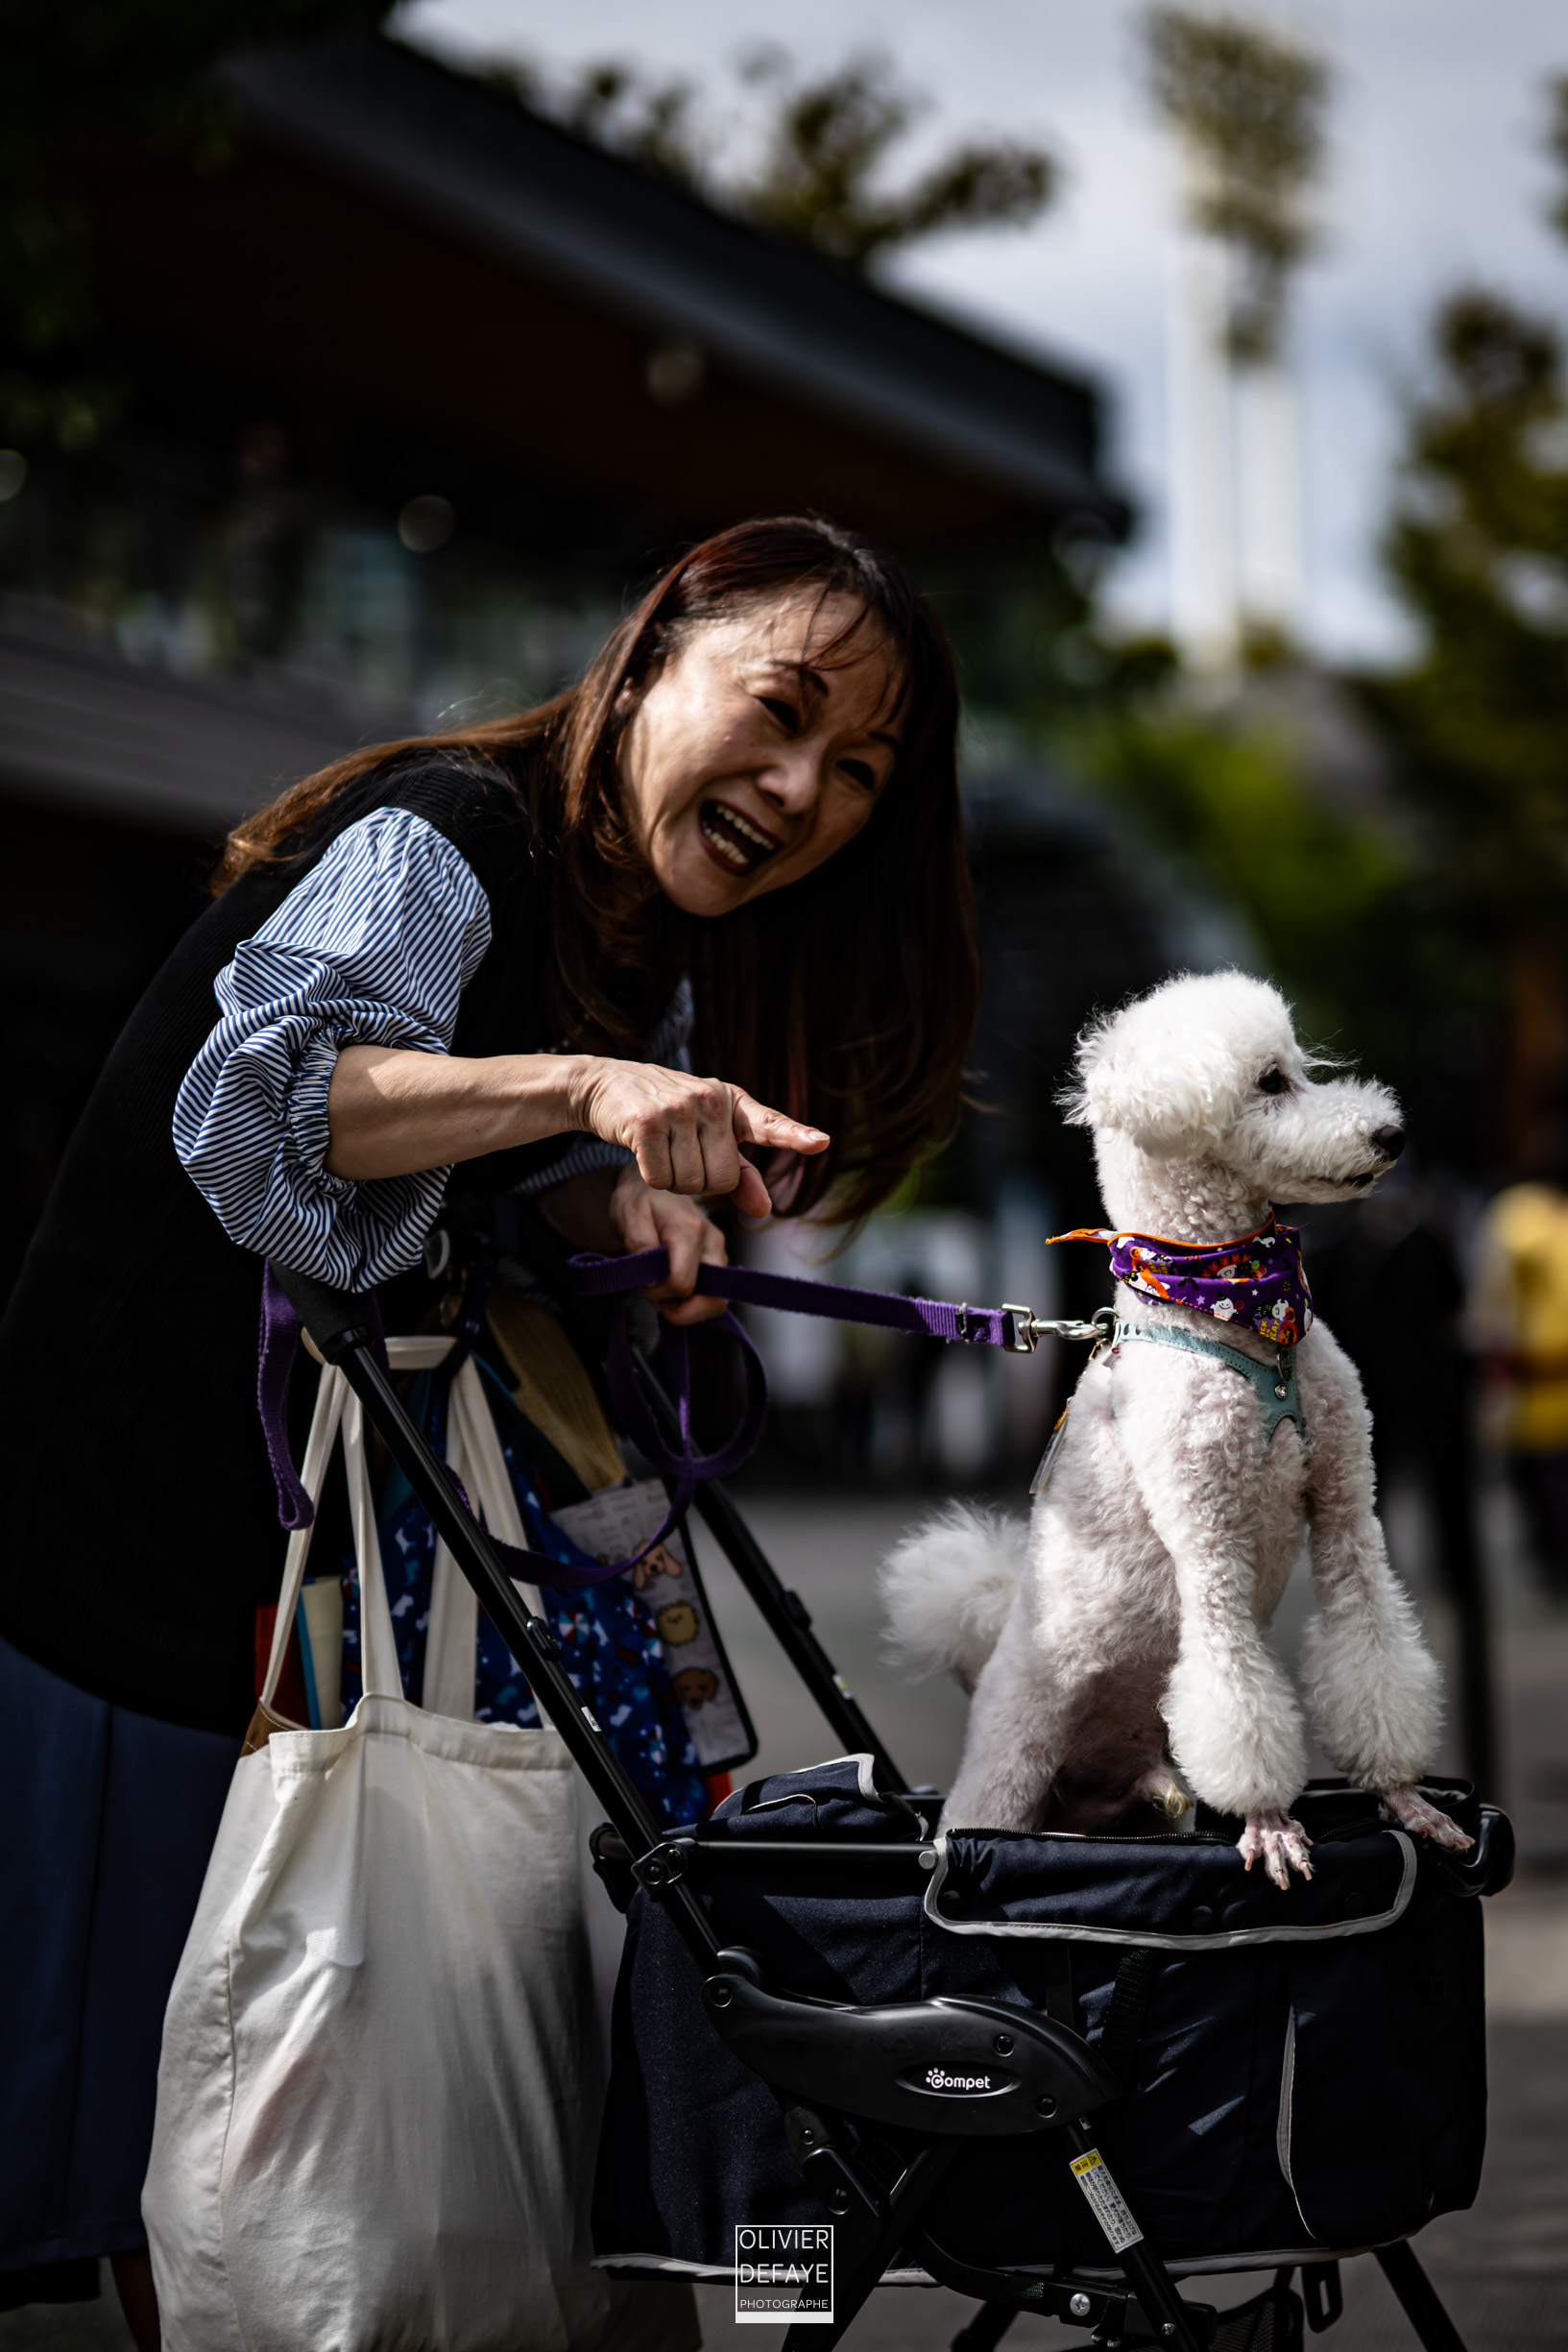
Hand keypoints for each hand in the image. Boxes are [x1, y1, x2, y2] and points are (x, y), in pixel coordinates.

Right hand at [569, 1059, 826, 1220]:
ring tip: (661, 1149)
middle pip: (722, 1180)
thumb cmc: (665, 1114)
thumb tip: (765, 1210)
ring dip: (672, 1180)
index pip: (768, 1122)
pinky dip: (650, 1176)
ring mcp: (679, 1109)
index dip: (794, 1135)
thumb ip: (739, 1173)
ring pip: (691, 1184)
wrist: (606, 1085)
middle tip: (680, 1153)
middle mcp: (710, 1100)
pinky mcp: (647, 1122)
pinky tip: (642, 1150)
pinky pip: (660, 1179)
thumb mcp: (706, 1135)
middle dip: (700, 1182)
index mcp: (731, 1101)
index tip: (821, 1142)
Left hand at [608, 1166, 731, 1325]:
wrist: (652, 1188)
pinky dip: (690, 1302)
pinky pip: (711, 1297)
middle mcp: (713, 1243)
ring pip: (714, 1303)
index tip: (641, 1279)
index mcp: (691, 1230)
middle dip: (677, 1307)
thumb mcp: (629, 1216)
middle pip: (711, 1300)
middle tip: (652, 1289)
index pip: (682, 1283)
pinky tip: (670, 1287)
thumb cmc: (639, 1201)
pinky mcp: (717, 1262)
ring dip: (684, 1307)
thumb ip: (639, 1244)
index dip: (658, 1292)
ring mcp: (718, 1254)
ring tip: (660, 1287)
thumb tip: (652, 1278)